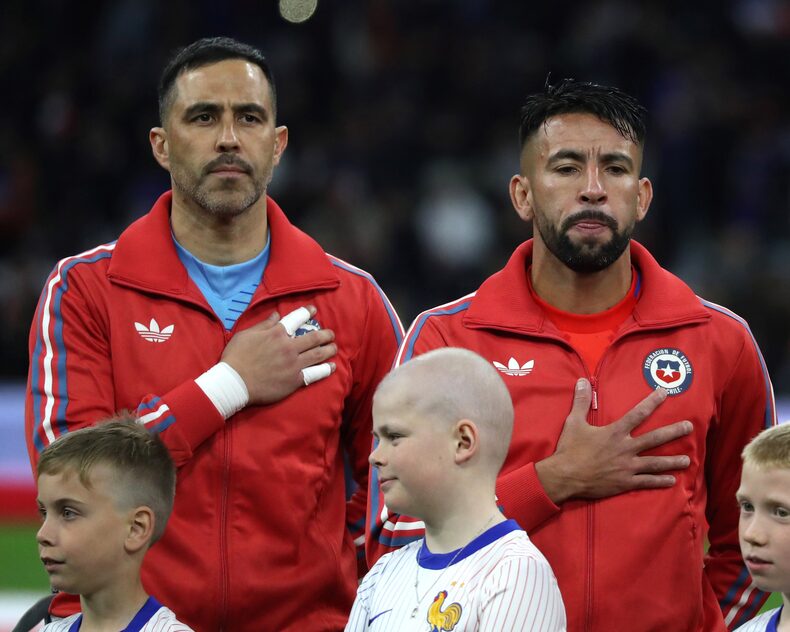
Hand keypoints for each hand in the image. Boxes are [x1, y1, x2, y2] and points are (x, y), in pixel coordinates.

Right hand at [221, 306, 335, 404]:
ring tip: (334, 347)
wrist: (234, 383)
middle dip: (325, 334)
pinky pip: (315, 374)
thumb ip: (264, 324)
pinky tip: (332, 367)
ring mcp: (294, 364)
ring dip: (329, 350)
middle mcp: (288, 346)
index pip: (296, 319)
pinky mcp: (295, 380)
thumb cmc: (236, 357)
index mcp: (276, 333)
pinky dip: (325, 370)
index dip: (307, 313)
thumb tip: (276, 314)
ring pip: (318, 354)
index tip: (314, 310)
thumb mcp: (246, 334)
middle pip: (313, 338)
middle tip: (331, 334)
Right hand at [536, 378, 691, 503]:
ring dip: (673, 461)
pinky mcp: (625, 482)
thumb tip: (583, 380)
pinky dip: (660, 481)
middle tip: (689, 427)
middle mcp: (625, 448)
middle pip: (655, 438)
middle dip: (674, 432)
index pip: (638, 413)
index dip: (652, 401)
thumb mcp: (573, 422)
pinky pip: (646, 482)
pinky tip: (672, 481)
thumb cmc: (569, 449)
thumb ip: (581, 401)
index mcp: (614, 432)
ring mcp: (627, 466)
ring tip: (688, 460)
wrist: (565, 476)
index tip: (665, 393)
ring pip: (655, 463)